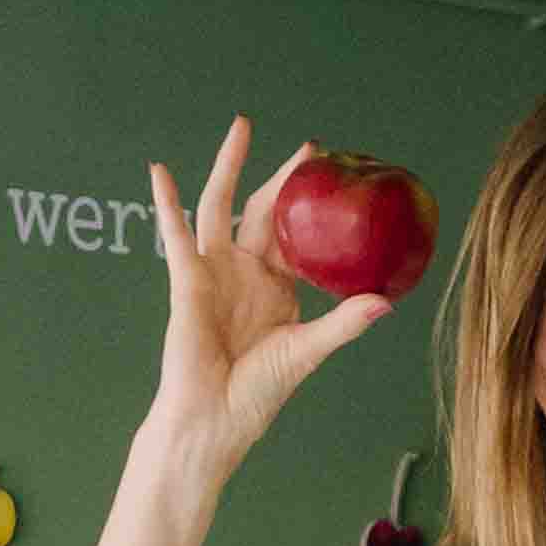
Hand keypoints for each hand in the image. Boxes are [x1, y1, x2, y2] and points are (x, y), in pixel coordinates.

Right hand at [135, 114, 399, 494]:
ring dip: (230, 165)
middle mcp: (246, 273)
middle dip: (286, 178)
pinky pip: (176, 235)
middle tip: (311, 147)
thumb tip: (385, 301)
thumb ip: (343, 323)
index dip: (317, 210)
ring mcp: (215, 272)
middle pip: (266, 210)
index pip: (300, 237)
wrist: (214, 420)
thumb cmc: (256, 395)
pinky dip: (166, 203)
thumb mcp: (307, 351)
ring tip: (242, 126)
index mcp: (276, 288)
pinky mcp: (188, 280)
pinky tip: (160, 172)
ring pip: (221, 206)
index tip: (340, 179)